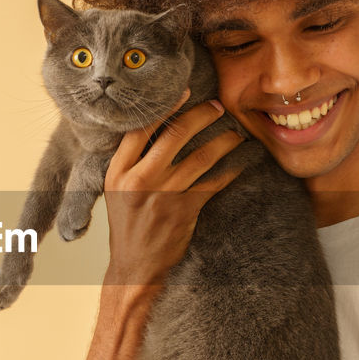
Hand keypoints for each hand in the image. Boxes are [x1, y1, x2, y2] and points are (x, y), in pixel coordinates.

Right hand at [102, 95, 243, 285]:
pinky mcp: (184, 210)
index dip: (164, 108)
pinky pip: (213, 183)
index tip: (184, 92)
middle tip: (218, 106)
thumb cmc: (128, 226)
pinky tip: (241, 163)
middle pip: (174, 136)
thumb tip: (156, 133)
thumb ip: (131, 164)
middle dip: (200, 115)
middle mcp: (139, 180)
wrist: (135, 266)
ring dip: (223, 141)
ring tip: (236, 132)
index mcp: (118, 172)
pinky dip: (230, 171)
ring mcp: (163, 195)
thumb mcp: (117, 191)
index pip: (140, 130)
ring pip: (200, 157)